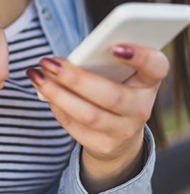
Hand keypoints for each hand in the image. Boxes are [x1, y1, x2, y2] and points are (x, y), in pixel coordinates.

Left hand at [26, 44, 168, 193]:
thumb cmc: (114, 87)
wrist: (120, 134)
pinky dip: (56, 107)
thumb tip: (73, 57)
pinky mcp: (103, 146)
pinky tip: (43, 92)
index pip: (156, 67)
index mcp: (148, 81)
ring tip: (36, 75)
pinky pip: (75, 127)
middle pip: (110, 95)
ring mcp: (124, 131)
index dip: (140, 57)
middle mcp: (141, 108)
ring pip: (88, 114)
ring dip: (57, 93)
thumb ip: (104, 60)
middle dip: (75, 78)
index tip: (115, 47)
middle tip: (47, 61)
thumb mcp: (119, 73)